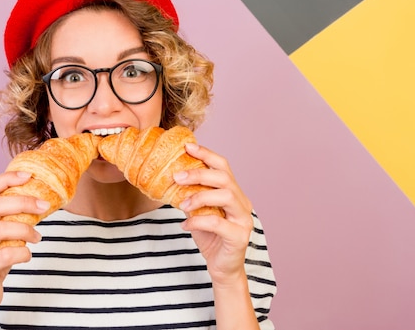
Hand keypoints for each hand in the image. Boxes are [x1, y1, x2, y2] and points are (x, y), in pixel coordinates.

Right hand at [0, 171, 49, 318]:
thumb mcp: (1, 234)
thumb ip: (12, 216)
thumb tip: (41, 197)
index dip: (7, 178)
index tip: (29, 176)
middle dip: (23, 202)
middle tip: (44, 205)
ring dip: (25, 230)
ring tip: (37, 236)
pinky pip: (4, 255)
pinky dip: (22, 253)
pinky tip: (27, 254)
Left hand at [174, 143, 253, 284]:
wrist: (222, 268)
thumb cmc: (210, 237)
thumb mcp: (198, 211)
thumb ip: (191, 195)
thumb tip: (171, 177)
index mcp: (233, 192)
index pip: (223, 166)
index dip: (206, 154)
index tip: (187, 147)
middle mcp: (242, 202)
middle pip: (224, 178)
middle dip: (199, 174)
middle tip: (176, 176)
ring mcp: (244, 219)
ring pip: (226, 196)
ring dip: (200, 196)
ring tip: (182, 204)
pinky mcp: (239, 236)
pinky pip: (218, 223)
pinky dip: (198, 222)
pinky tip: (185, 225)